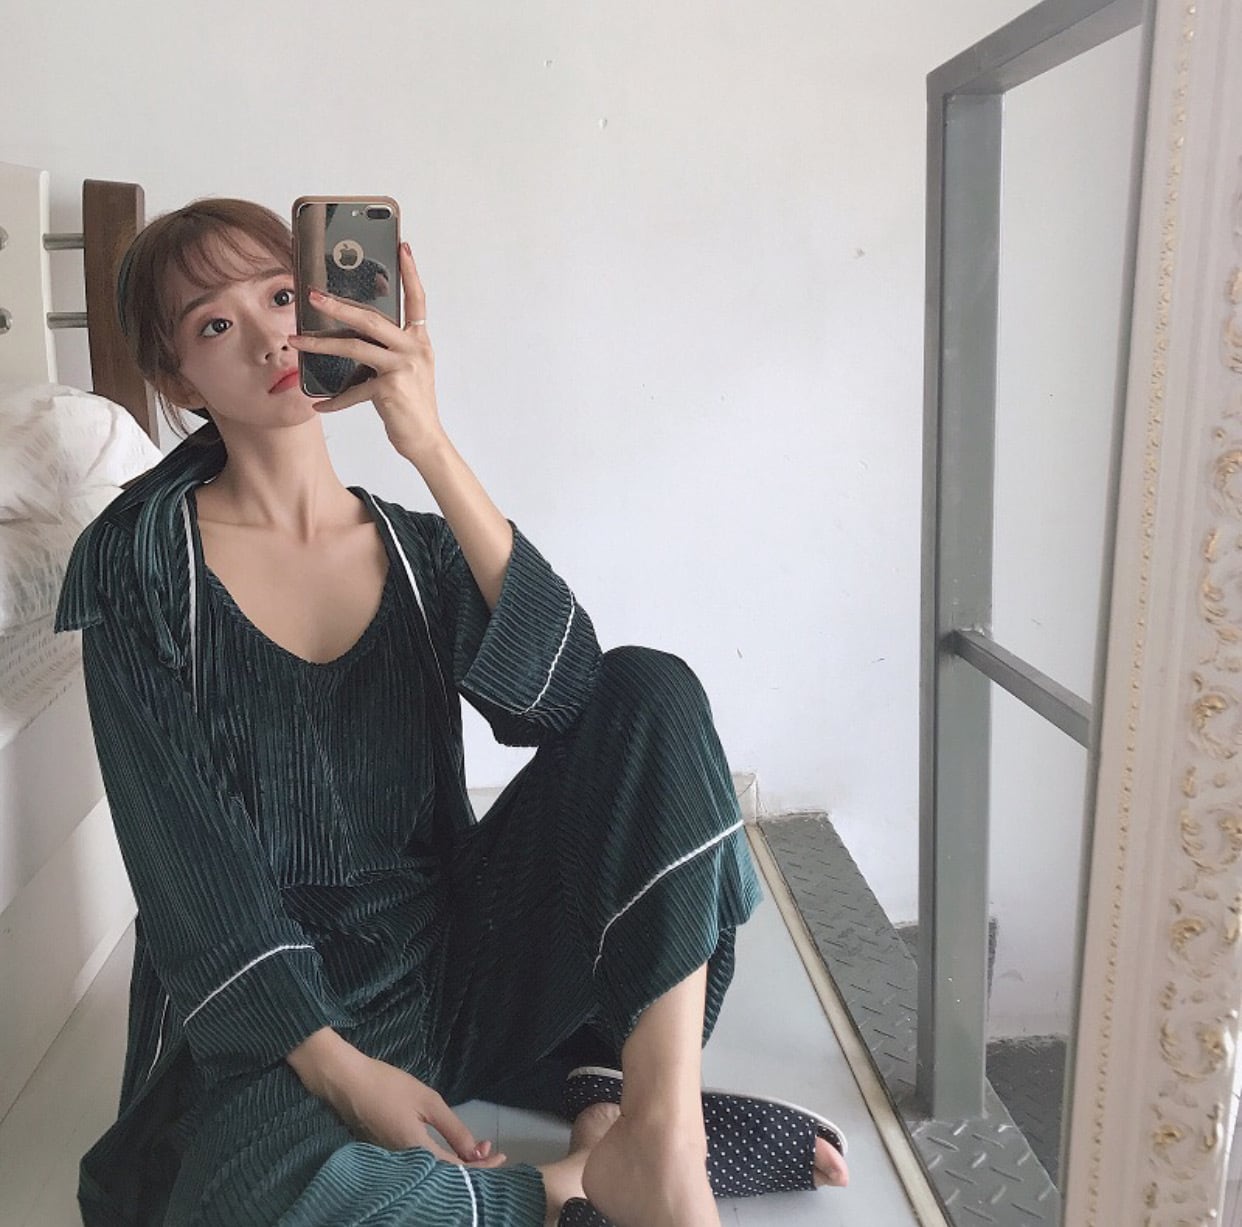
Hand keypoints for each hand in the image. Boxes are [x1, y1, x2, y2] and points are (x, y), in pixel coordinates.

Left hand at [287, 242, 444, 463]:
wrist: (426, 440)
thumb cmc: (412, 406)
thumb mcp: (405, 371)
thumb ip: (387, 350)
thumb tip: (353, 336)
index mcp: (419, 341)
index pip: (417, 300)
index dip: (411, 273)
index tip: (403, 248)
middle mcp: (414, 349)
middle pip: (372, 319)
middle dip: (338, 305)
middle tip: (312, 294)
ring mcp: (403, 368)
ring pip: (355, 347)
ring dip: (321, 344)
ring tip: (296, 341)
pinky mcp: (390, 389)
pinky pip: (354, 390)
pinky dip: (334, 400)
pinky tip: (319, 404)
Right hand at [327, 1051, 507, 1166]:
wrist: (347, 1083)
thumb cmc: (388, 1087)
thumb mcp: (427, 1101)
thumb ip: (453, 1129)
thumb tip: (476, 1152)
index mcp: (416, 1152)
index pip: (456, 1172)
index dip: (481, 1168)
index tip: (500, 1156)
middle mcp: (404, 1165)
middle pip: (445, 1177)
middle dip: (472, 1166)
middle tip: (489, 1148)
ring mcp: (393, 1162)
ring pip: (432, 1172)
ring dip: (457, 1163)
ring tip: (476, 1147)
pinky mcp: (386, 1155)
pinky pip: (419, 1166)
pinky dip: (440, 1159)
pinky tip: (449, 1148)